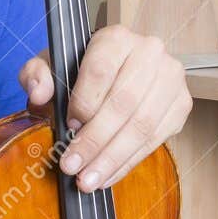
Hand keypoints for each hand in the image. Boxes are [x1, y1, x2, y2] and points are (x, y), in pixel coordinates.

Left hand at [18, 25, 191, 191]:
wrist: (116, 74)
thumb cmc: (81, 72)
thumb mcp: (51, 66)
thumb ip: (36, 74)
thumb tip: (39, 93)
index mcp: (116, 38)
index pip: (100, 71)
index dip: (83, 102)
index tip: (68, 126)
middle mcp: (150, 52)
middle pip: (123, 103)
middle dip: (95, 141)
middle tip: (72, 166)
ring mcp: (171, 79)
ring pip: (142, 125)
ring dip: (112, 158)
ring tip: (88, 180)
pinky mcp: (181, 105)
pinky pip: (156, 140)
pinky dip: (128, 163)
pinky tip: (107, 176)